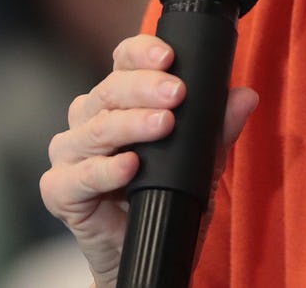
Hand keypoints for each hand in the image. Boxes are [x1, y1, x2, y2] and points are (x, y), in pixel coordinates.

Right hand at [41, 33, 257, 284]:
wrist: (148, 252)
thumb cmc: (167, 197)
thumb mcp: (202, 163)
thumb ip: (218, 130)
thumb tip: (245, 96)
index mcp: (117, 102)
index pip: (123, 63)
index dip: (141, 53)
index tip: (169, 56)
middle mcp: (89, 120)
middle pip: (109, 90)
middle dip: (145, 87)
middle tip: (176, 93)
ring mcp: (71, 154)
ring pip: (95, 128)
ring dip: (130, 124)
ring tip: (163, 124)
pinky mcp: (60, 190)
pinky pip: (81, 176)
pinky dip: (106, 170)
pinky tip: (130, 166)